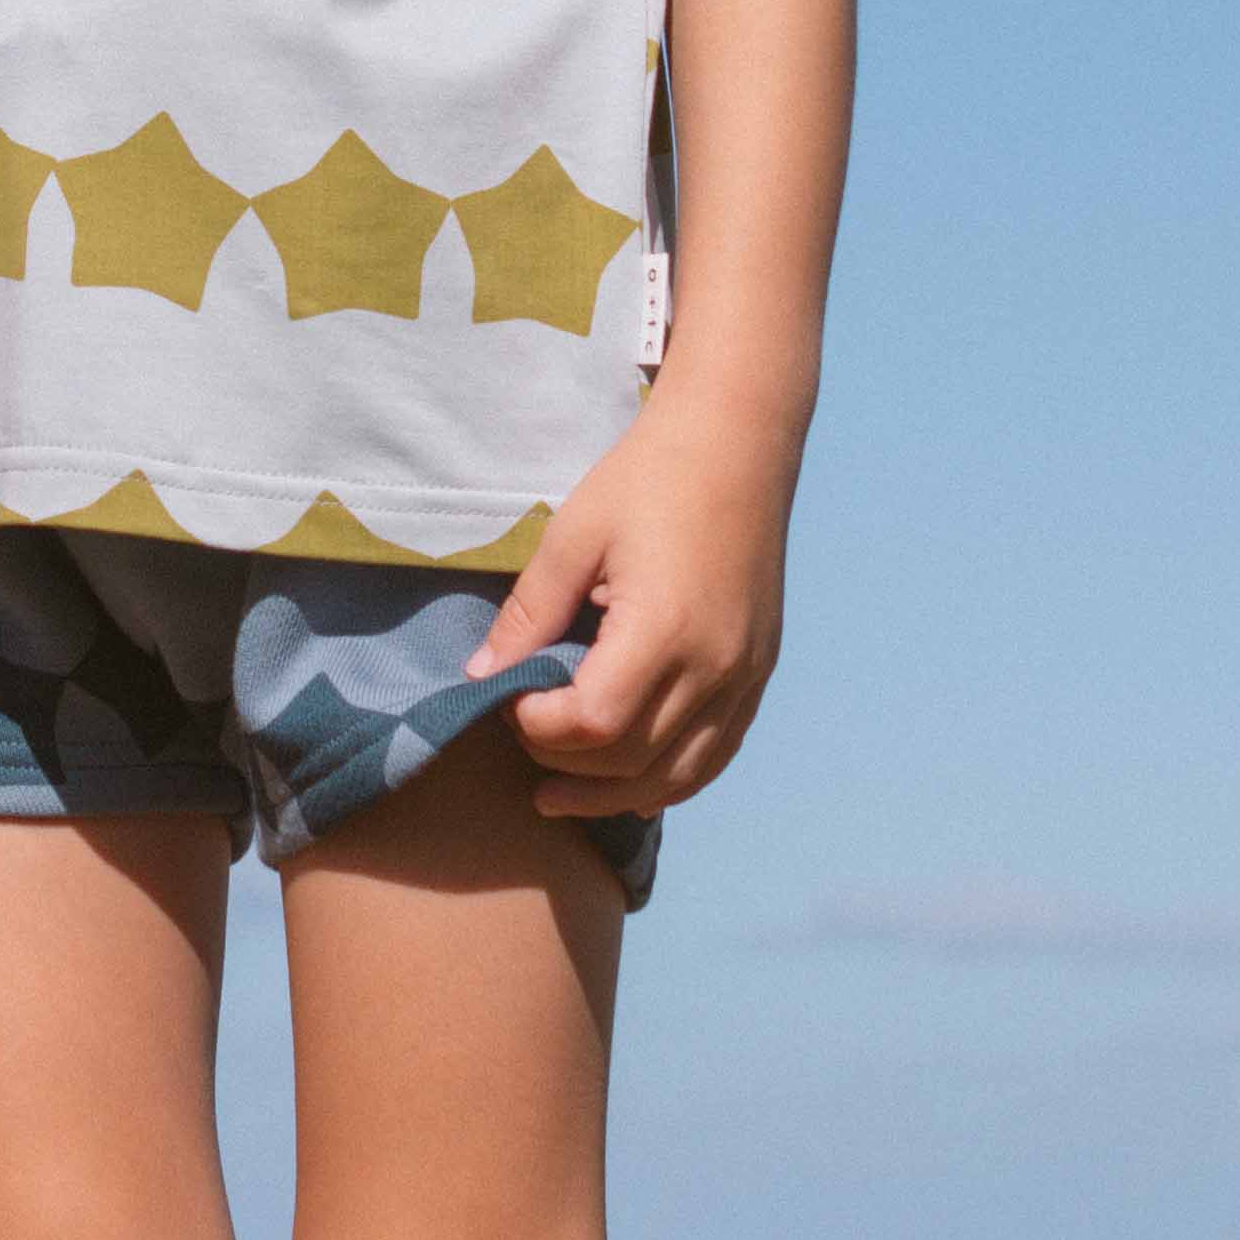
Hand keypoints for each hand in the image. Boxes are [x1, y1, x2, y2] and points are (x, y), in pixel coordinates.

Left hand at [481, 382, 803, 822]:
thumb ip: (528, 614)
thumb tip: (480, 678)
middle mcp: (715, 665)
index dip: (538, 727)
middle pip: (631, 759)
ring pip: (679, 776)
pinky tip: (627, 782)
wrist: (737, 443)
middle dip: (564, 762)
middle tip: (521, 736)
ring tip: (557, 796)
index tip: (508, 699)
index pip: (592, 723)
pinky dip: (669, 779)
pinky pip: (716, 755)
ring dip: (613, 794)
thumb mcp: (572, 535)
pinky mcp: (759, 672)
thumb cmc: (647, 479)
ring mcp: (745, 675)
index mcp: (664, 628)